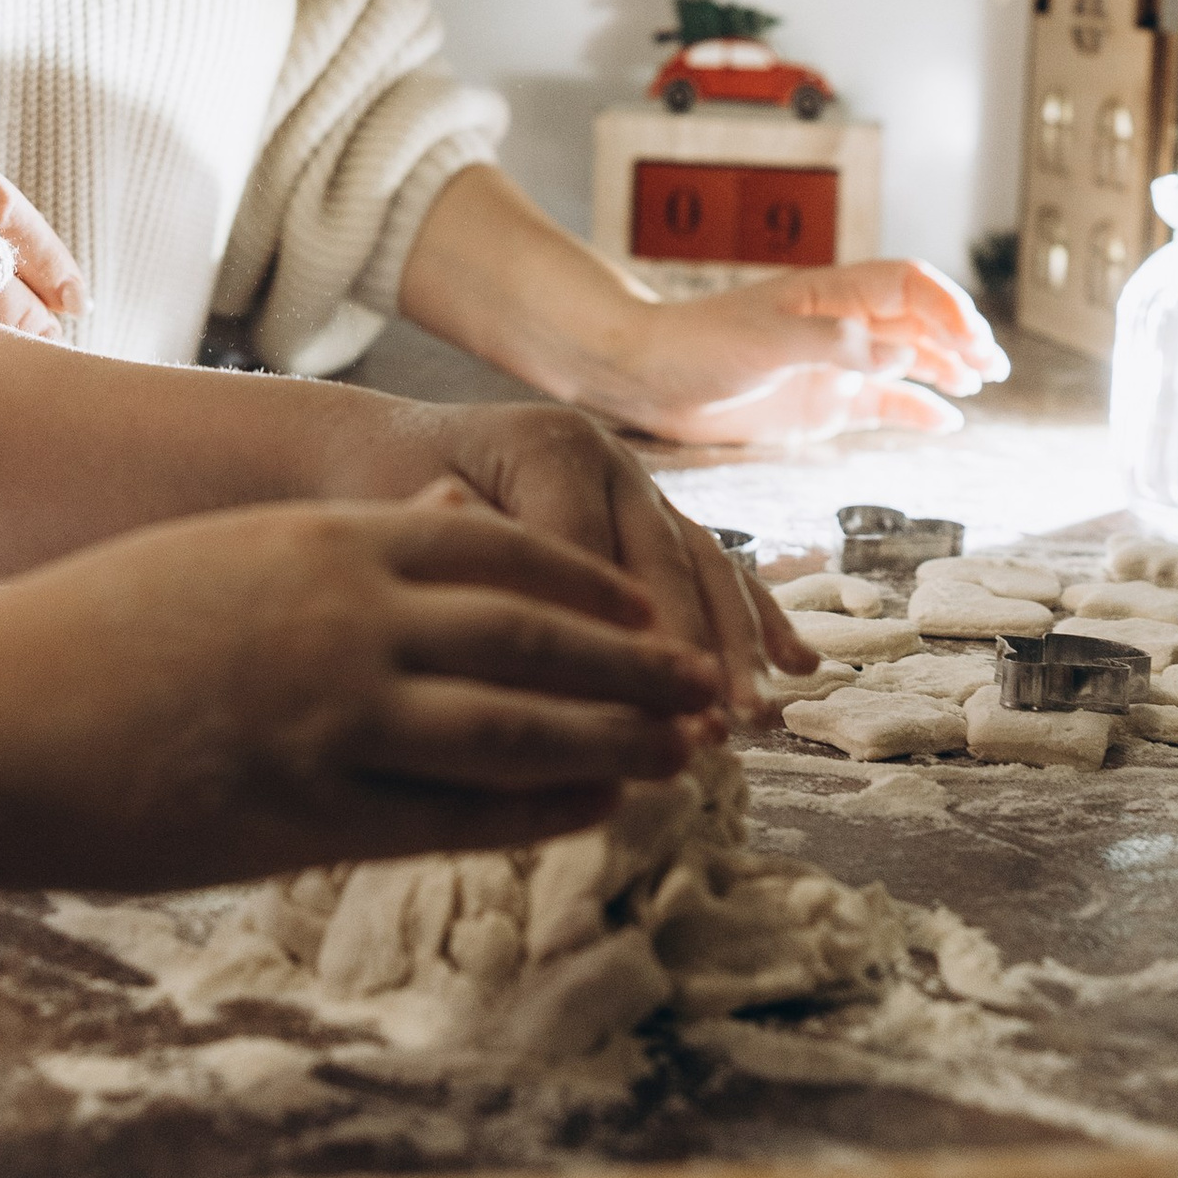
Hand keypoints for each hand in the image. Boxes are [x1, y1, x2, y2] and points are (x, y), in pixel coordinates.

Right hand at [0, 495, 728, 887]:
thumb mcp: (230, 557)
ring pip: (521, 725)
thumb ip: (344, 547)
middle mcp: (349, 616)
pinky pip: (460, 812)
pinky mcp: (311, 809)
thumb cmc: (90, 637)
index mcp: (327, 540)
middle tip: (711, 687)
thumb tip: (448, 514)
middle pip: (539, 633)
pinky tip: (599, 810)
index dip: (591, 580)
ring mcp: (335, 715)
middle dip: (639, 662)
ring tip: (685, 754)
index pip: (501, 547)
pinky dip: (544, 809)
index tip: (649, 604)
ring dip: (618, 741)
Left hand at [282, 405, 816, 704]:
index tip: (627, 719)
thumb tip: (528, 661)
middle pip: (662, 564)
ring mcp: (639, 482)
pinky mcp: (655, 511)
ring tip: (753, 718)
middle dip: (690, 653)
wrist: (385, 446)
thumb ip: (469, 575)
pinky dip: (756, 614)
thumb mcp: (402, 528)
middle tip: (710, 731)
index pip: (591, 560)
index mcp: (547, 450)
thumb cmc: (381, 496)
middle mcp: (607, 458)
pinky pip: (715, 562)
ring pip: (702, 563)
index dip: (612, 642)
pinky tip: (796, 663)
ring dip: (734, 646)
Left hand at [600, 261, 1006, 446]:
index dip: (948, 307)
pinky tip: (947, 421)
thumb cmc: (698, 344)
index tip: (973, 340)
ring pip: (909, 360)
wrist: (648, 378)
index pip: (909, 285)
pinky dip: (918, 410)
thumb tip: (899, 358)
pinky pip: (884, 405)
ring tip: (979, 384)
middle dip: (960, 336)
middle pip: (920, 320)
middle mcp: (842, 325)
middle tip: (991, 365)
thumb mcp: (767, 340)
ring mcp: (835, 365)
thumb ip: (836, 346)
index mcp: (832, 293)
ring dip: (947, 368)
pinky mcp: (823, 404)